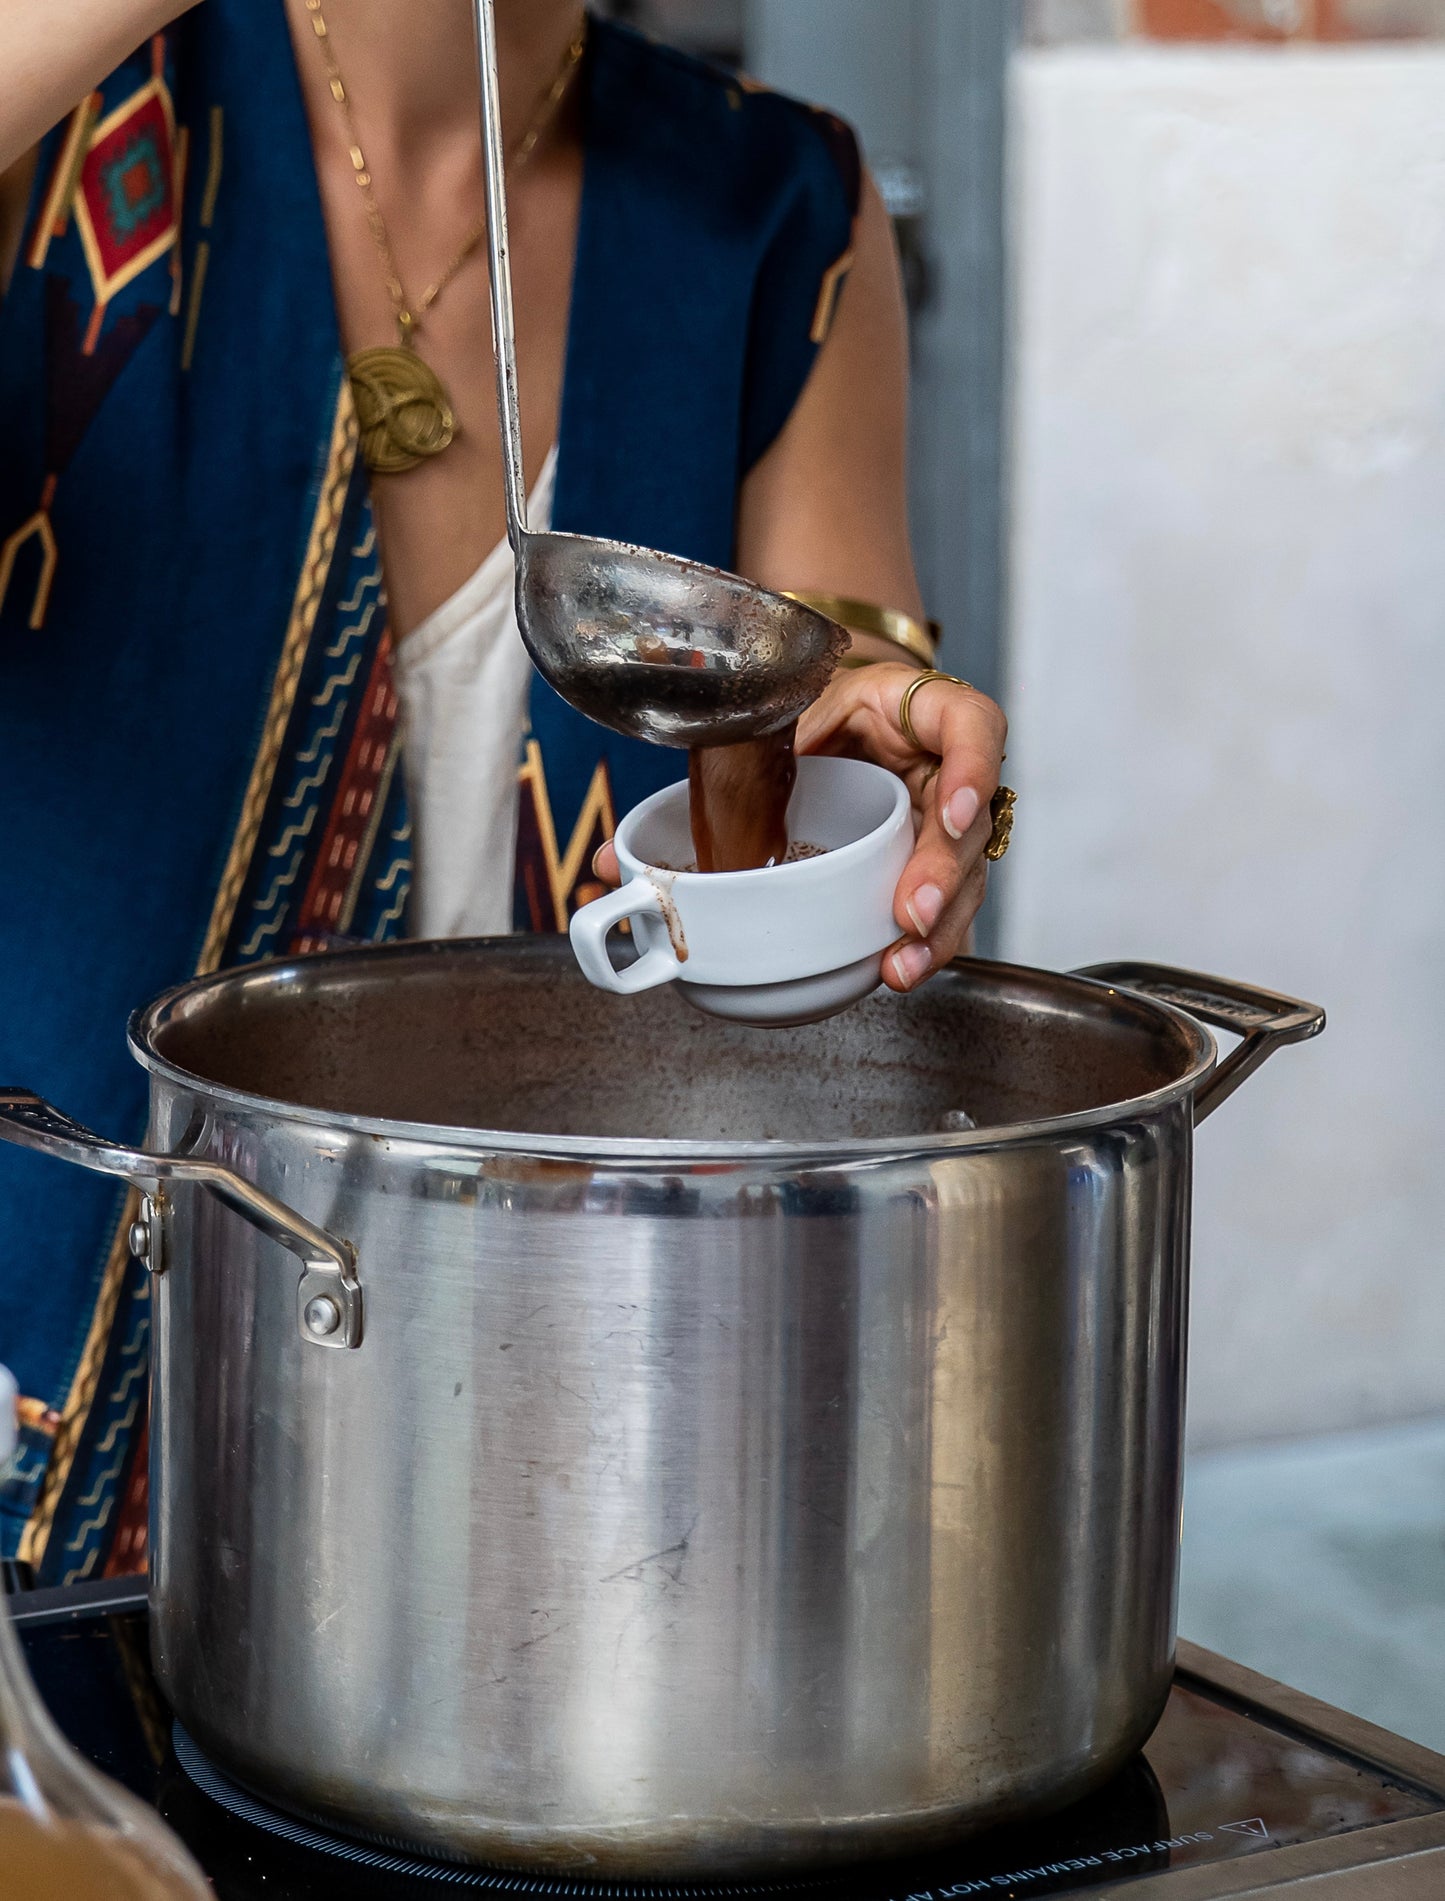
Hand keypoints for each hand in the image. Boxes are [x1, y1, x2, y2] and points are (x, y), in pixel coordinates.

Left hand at [591, 664, 1007, 994]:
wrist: (818, 717)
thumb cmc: (806, 715)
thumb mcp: (772, 718)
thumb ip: (709, 770)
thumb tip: (612, 860)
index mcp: (914, 713)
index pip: (972, 724)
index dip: (973, 767)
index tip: (949, 809)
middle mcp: (941, 768)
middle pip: (972, 823)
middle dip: (944, 875)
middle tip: (910, 914)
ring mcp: (942, 820)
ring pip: (966, 878)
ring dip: (939, 927)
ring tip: (900, 962)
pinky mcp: (928, 864)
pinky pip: (941, 908)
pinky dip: (921, 942)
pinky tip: (895, 968)